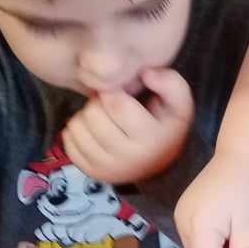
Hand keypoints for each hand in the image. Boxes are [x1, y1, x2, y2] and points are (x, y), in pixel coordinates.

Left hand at [62, 69, 193, 184]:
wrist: (162, 166)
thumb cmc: (166, 127)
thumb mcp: (180, 104)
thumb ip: (170, 82)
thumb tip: (146, 74)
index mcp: (150, 138)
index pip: (116, 104)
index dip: (112, 89)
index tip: (117, 90)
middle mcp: (127, 157)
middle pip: (93, 115)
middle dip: (97, 102)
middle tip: (108, 104)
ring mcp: (107, 169)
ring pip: (77, 127)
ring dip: (85, 115)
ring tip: (101, 117)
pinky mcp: (92, 173)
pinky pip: (68, 143)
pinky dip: (76, 131)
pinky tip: (92, 130)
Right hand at [173, 151, 248, 247]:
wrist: (238, 158)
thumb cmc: (247, 190)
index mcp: (198, 226)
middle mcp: (182, 221)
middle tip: (238, 236)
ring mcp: (179, 214)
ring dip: (214, 246)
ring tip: (231, 227)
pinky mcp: (181, 209)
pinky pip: (192, 235)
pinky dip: (207, 236)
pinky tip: (221, 220)